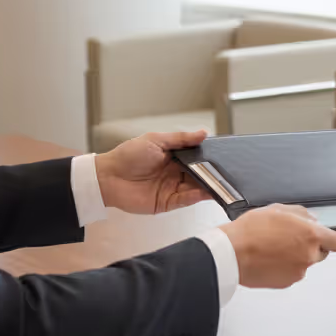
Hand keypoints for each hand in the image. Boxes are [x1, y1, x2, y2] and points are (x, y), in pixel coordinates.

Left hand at [95, 130, 212, 214]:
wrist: (108, 177)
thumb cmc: (128, 155)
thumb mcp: (155, 140)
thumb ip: (181, 139)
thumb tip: (203, 133)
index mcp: (173, 158)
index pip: (197, 158)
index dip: (209, 158)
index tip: (223, 157)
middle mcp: (175, 173)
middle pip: (200, 174)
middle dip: (213, 174)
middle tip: (227, 172)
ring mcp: (172, 188)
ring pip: (196, 188)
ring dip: (208, 186)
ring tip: (222, 184)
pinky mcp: (167, 203)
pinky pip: (186, 200)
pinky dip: (197, 197)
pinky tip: (206, 192)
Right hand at [220, 204, 335, 288]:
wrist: (231, 253)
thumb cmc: (250, 231)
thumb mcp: (278, 209)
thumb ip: (302, 214)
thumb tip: (312, 220)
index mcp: (310, 235)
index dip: (333, 238)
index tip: (328, 237)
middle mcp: (308, 255)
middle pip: (322, 253)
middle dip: (311, 246)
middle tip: (290, 238)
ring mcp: (298, 271)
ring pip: (304, 263)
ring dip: (295, 257)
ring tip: (274, 247)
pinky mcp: (286, 282)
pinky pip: (291, 273)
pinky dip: (284, 267)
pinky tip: (269, 258)